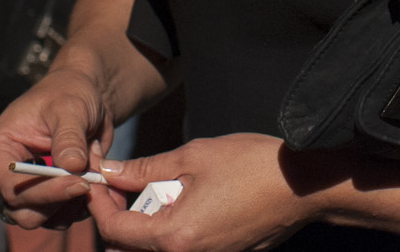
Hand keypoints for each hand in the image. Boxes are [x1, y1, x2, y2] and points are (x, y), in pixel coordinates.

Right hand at [0, 57, 114, 230]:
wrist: (86, 98)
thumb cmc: (70, 94)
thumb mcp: (70, 108)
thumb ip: (69, 137)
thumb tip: (72, 166)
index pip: (11, 186)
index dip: (44, 191)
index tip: (79, 183)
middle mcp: (2, 173)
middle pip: (20, 210)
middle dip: (56, 202)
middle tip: (87, 184)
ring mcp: (22, 188)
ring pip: (38, 219)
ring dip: (67, 207)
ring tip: (91, 180)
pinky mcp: (42, 197)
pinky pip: (55, 219)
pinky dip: (75, 209)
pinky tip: (91, 186)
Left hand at [86, 134, 314, 251]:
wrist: (302, 186)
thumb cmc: (251, 166)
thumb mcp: (193, 157)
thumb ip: (146, 168)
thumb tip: (111, 172)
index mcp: (174, 236)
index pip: (115, 230)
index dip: (99, 204)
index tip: (97, 181)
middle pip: (129, 248)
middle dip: (118, 217)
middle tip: (123, 185)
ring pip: (154, 250)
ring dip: (144, 224)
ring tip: (156, 189)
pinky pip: (180, 248)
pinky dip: (169, 229)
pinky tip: (182, 200)